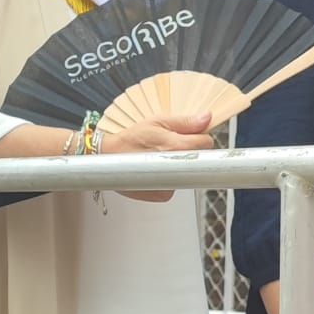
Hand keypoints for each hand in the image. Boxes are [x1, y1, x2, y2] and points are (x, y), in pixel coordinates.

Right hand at [101, 112, 215, 203]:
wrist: (107, 157)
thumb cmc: (130, 138)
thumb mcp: (157, 121)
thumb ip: (185, 122)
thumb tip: (206, 118)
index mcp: (175, 146)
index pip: (206, 142)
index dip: (200, 137)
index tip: (192, 135)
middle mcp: (174, 167)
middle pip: (198, 158)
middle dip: (190, 151)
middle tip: (171, 146)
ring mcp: (169, 184)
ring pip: (187, 172)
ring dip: (179, 164)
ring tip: (159, 157)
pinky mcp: (164, 195)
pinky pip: (176, 184)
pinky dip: (170, 177)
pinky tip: (156, 169)